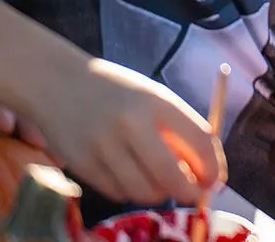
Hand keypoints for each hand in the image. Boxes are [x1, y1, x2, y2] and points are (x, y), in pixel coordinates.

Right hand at [27, 59, 223, 206]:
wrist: (58, 82)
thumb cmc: (116, 91)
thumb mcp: (152, 97)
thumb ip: (177, 131)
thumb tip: (204, 172)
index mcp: (157, 100)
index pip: (199, 140)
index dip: (213, 166)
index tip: (216, 179)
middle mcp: (131, 123)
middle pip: (171, 176)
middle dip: (188, 192)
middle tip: (193, 194)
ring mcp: (104, 147)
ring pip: (144, 192)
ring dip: (158, 192)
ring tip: (156, 177)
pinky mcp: (82, 166)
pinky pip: (118, 193)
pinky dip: (129, 190)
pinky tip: (127, 172)